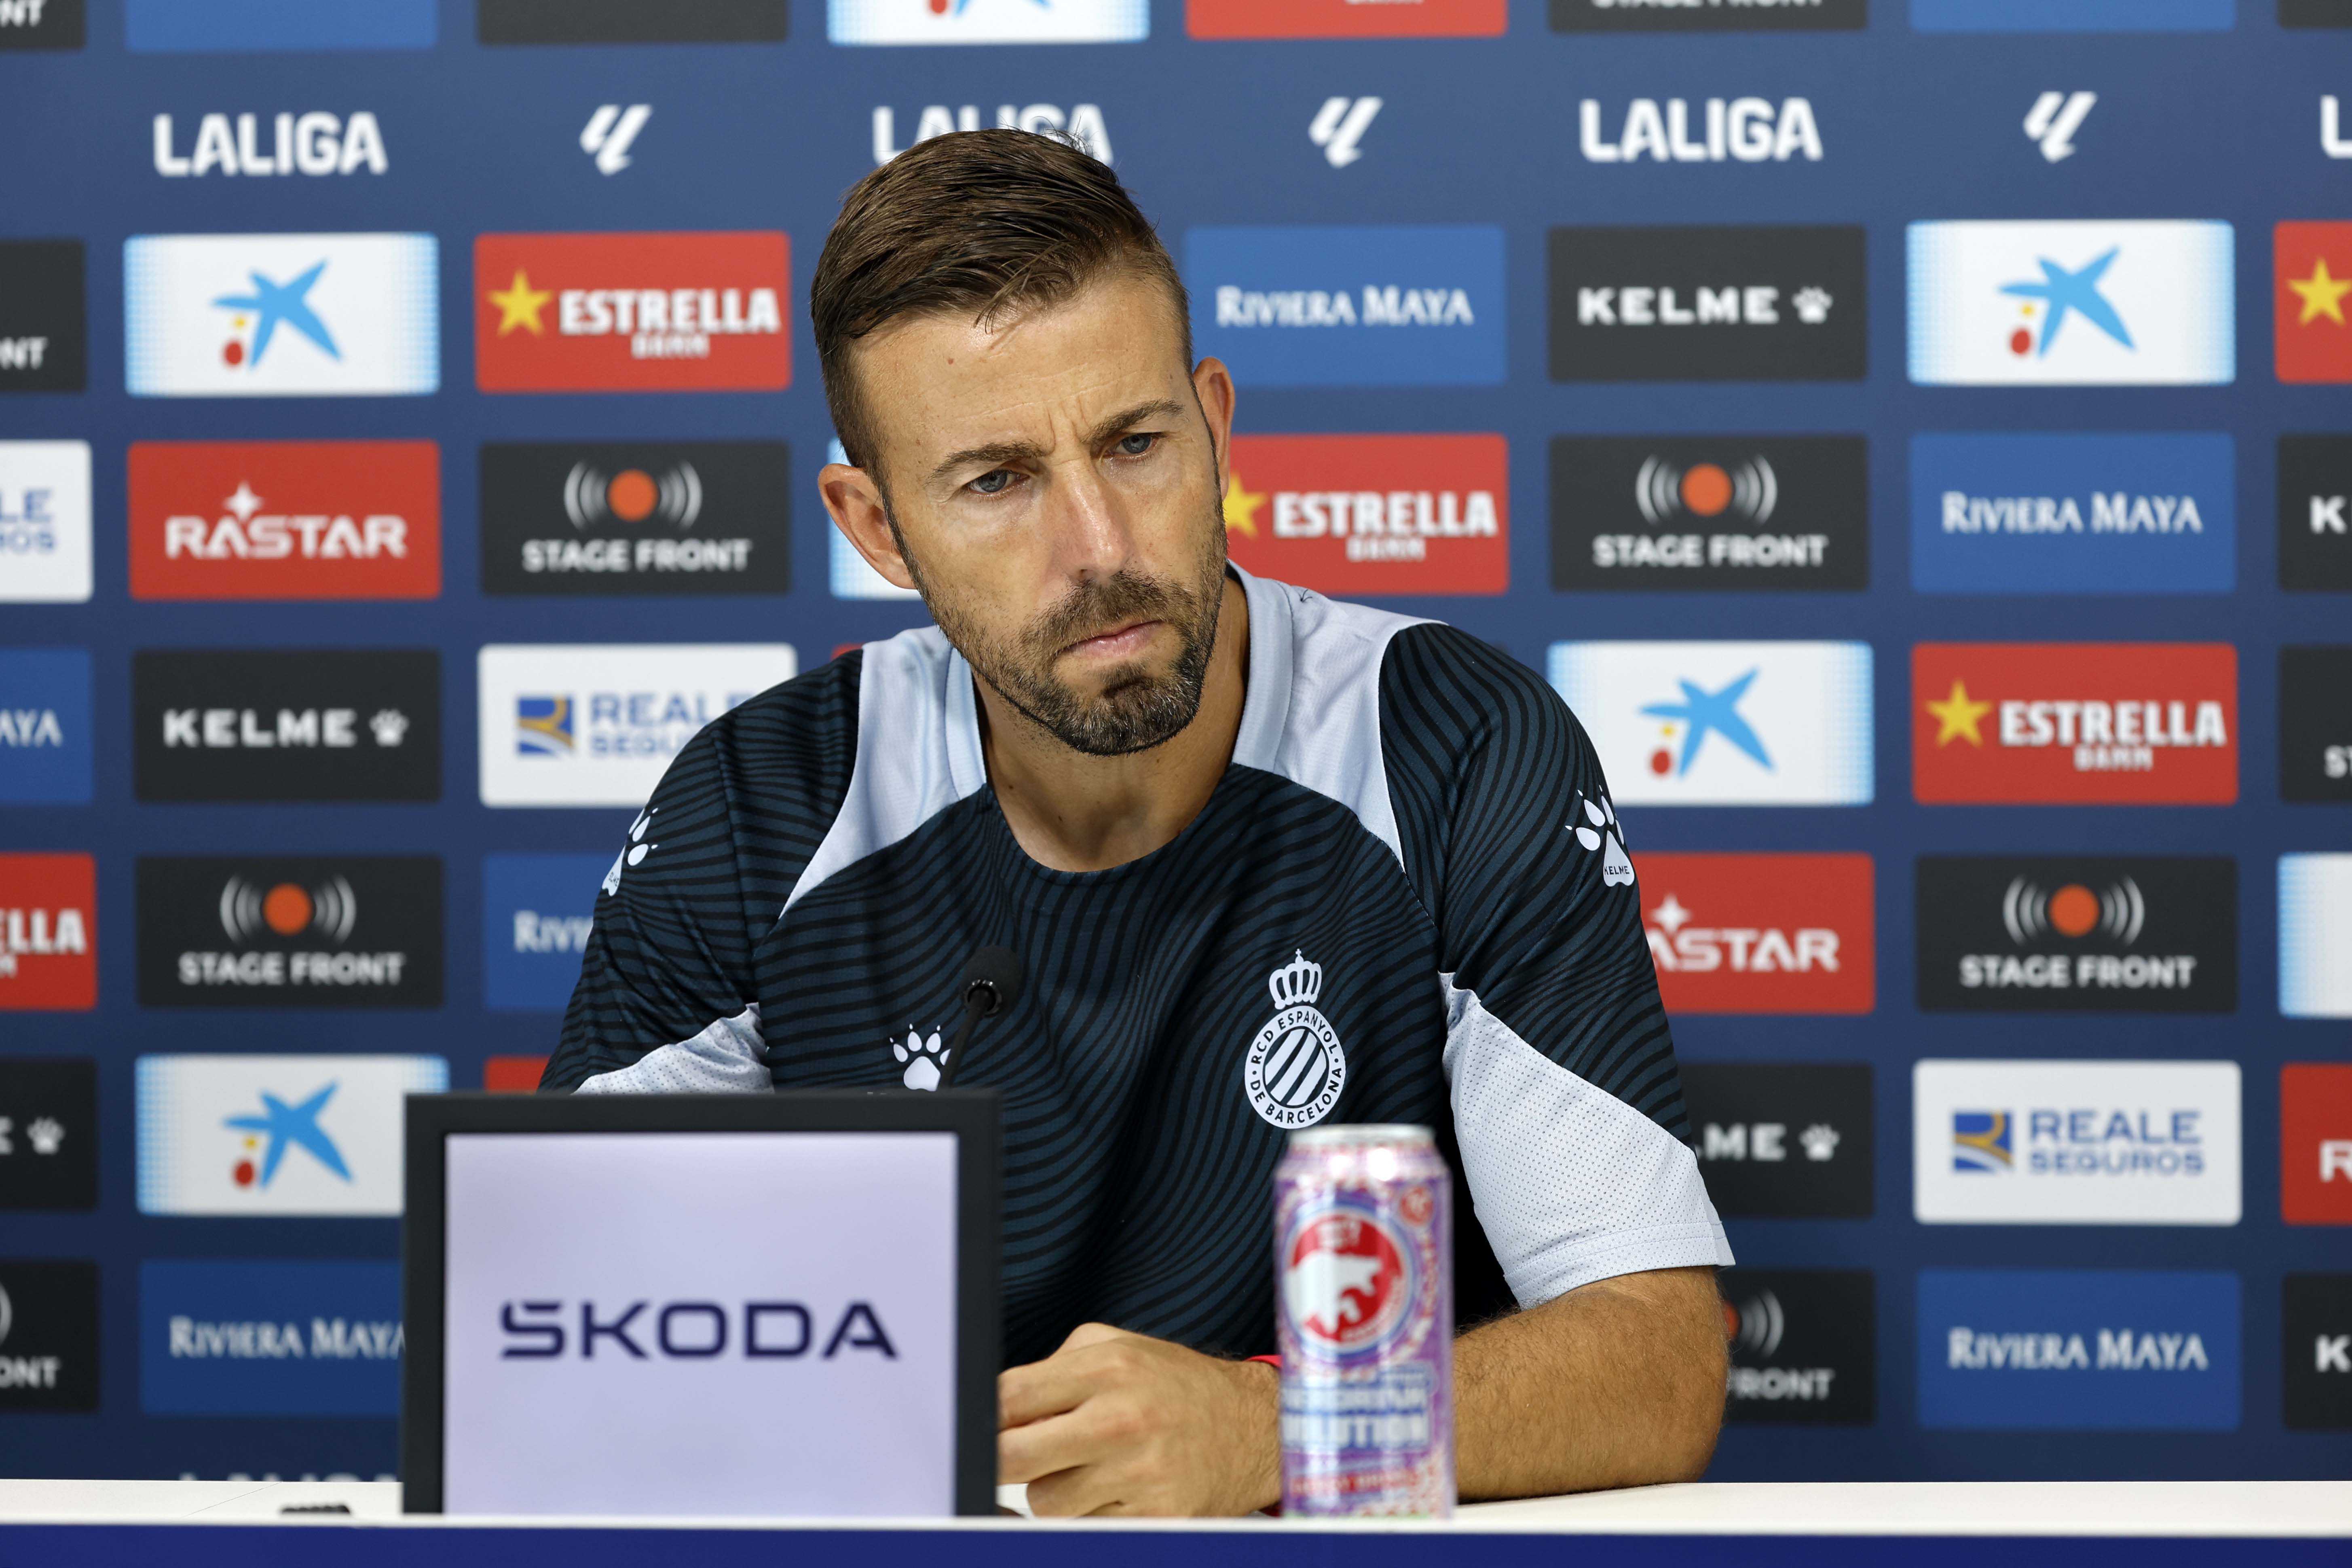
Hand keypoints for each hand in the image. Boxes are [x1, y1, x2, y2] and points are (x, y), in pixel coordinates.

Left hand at [997, 1322, 1281, 1516]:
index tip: (982, 1427)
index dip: (984, 1417)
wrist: (1255, 1428)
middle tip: (1015, 1456)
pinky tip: (1114, 1490)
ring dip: (1053, 1491)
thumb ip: (1053, 1370)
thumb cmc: (1175, 1385)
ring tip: (1087, 1468)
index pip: (1010, 1397)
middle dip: (1004, 1460)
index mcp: (1108, 1369)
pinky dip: (1089, 1514)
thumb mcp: (1116, 1348)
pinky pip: (1087, 1527)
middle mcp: (1122, 1421)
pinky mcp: (1156, 1518)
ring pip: (1046, 1503)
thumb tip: (996, 1406)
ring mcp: (1140, 1475)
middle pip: (1014, 1457)